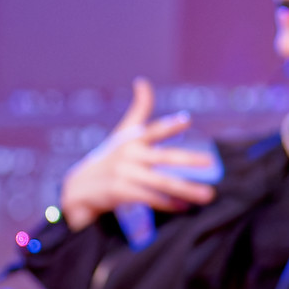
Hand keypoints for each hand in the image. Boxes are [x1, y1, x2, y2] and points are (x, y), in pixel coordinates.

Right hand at [56, 79, 216, 231]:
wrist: (78, 188)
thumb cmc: (109, 156)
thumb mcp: (122, 133)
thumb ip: (139, 110)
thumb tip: (142, 81)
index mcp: (132, 140)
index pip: (153, 130)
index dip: (168, 125)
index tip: (186, 121)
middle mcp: (129, 155)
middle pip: (163, 158)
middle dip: (188, 159)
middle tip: (210, 162)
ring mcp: (124, 175)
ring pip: (161, 182)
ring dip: (186, 189)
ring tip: (208, 195)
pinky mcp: (120, 194)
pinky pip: (150, 199)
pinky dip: (168, 204)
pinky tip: (184, 207)